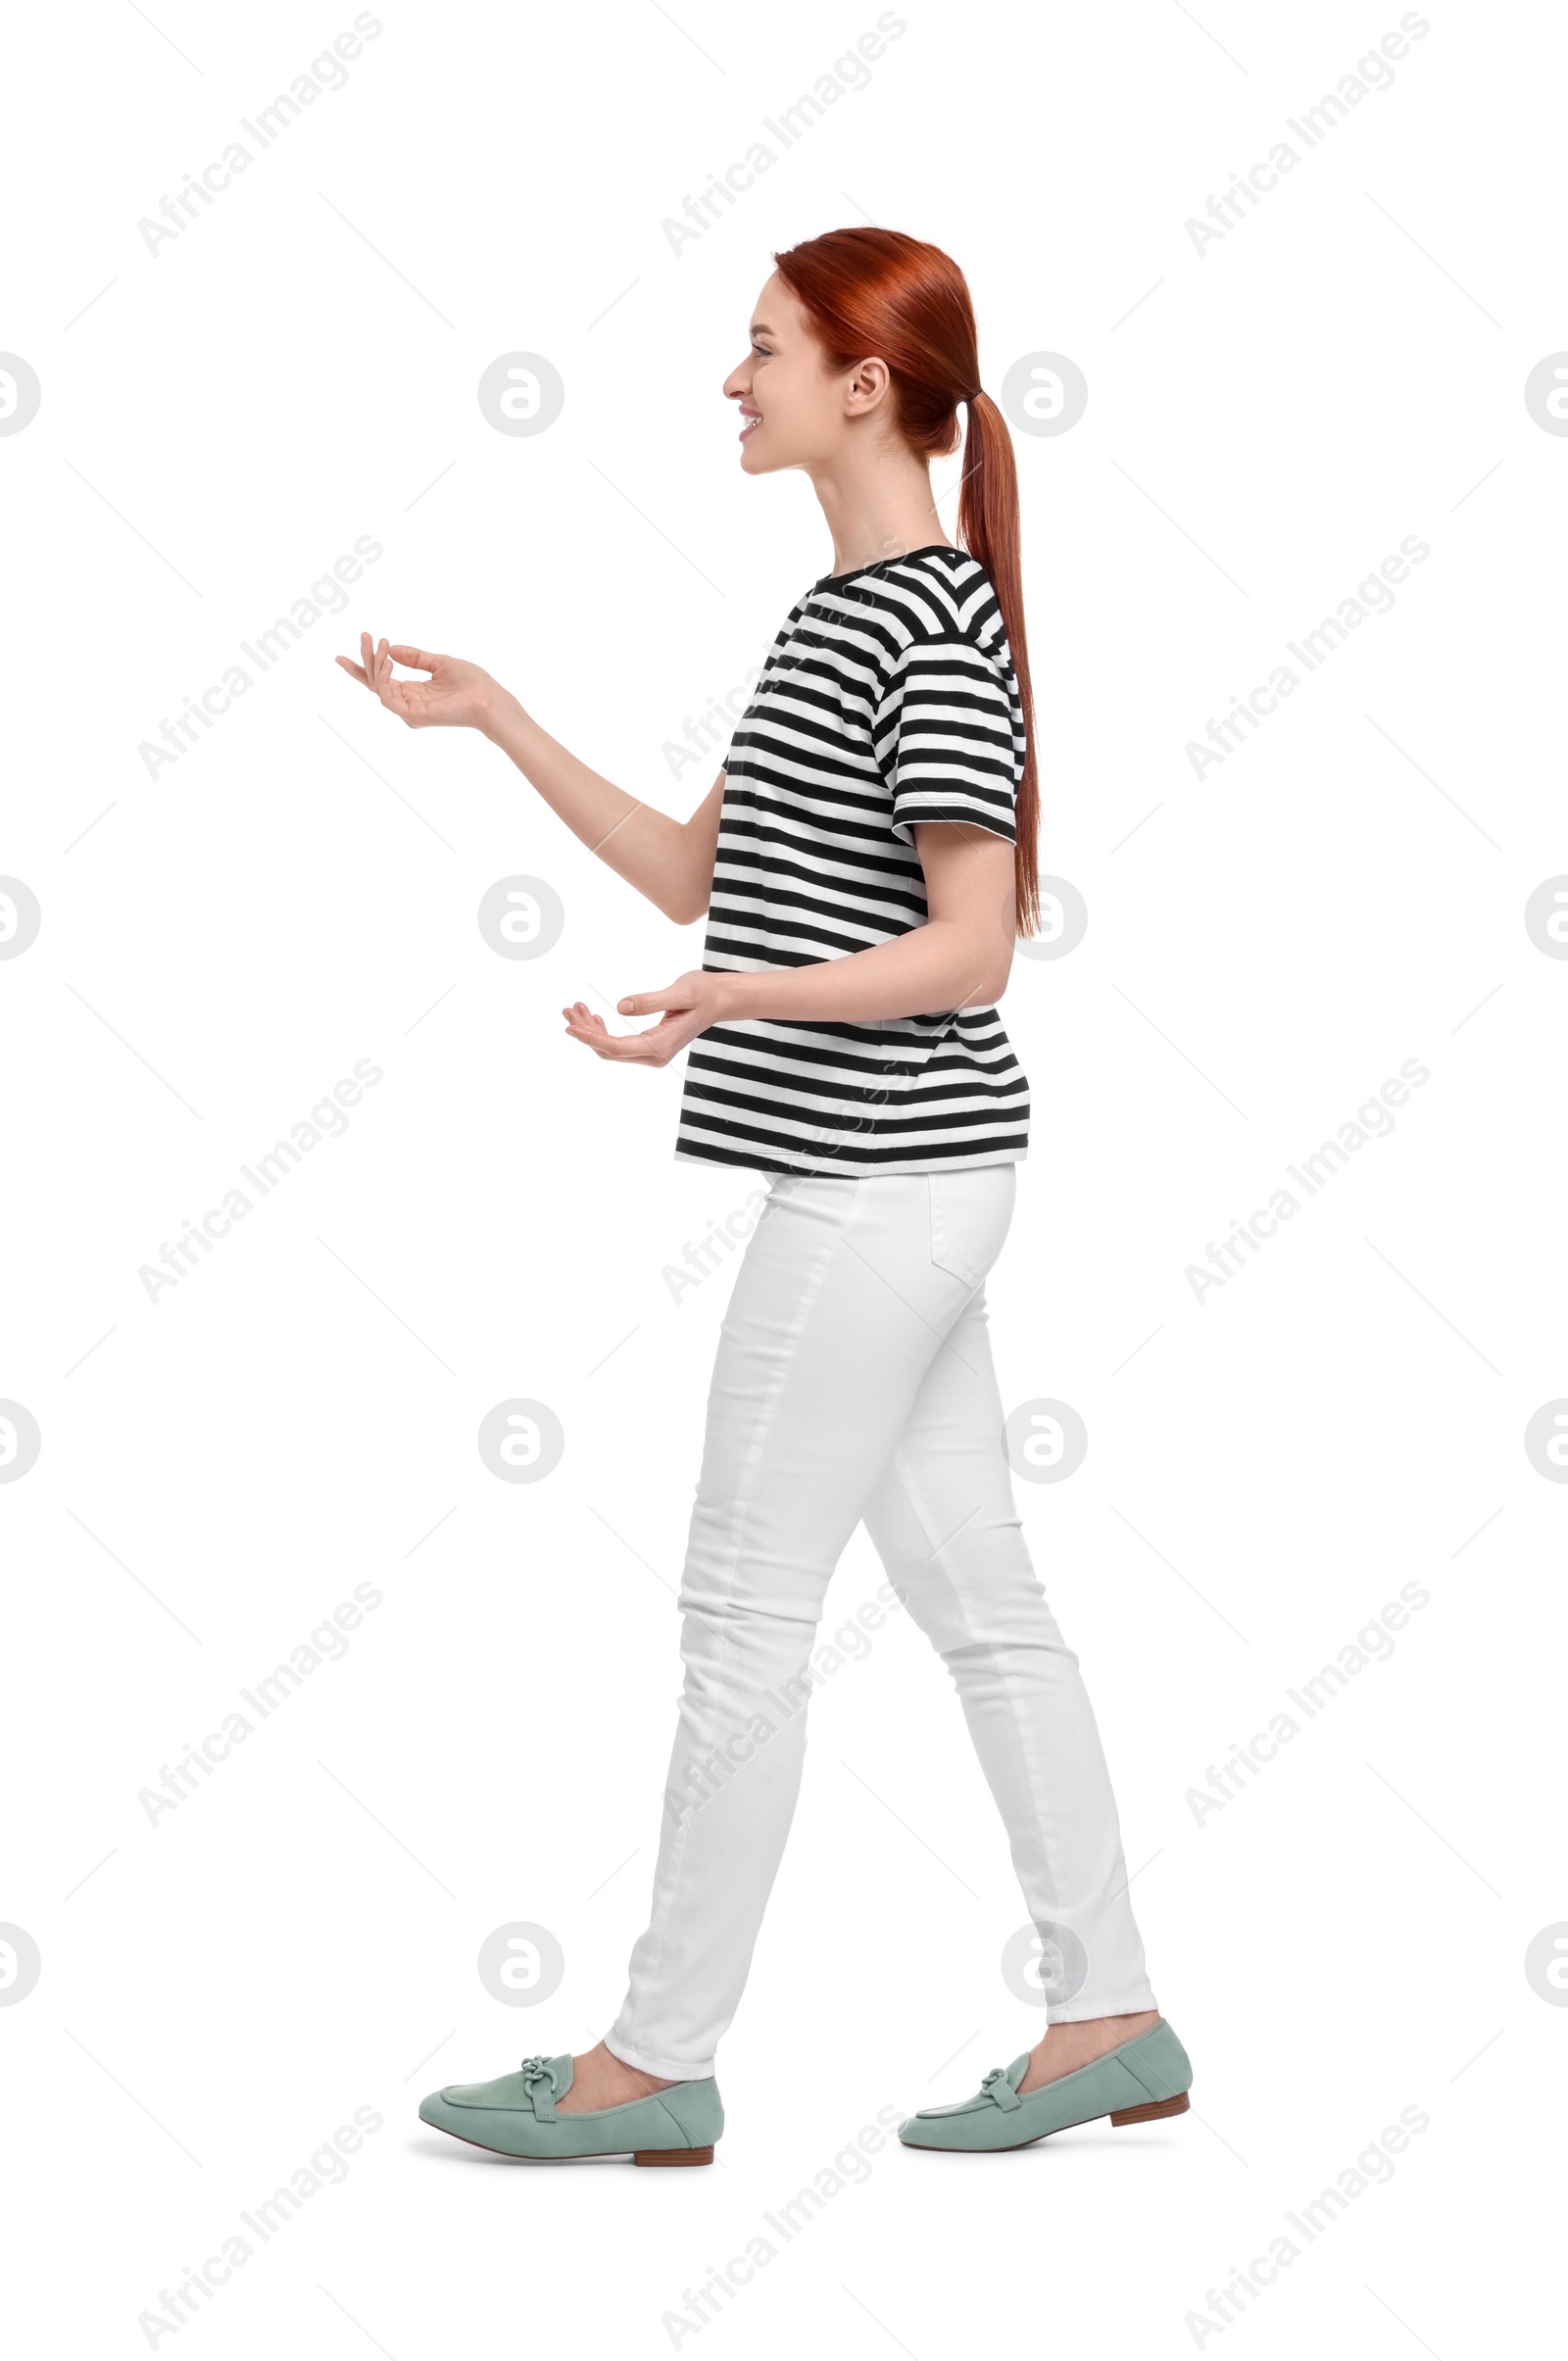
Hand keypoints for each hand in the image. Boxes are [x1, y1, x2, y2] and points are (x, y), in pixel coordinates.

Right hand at [334, 635, 510, 733]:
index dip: (362, 667)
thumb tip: (392, 648)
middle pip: (374, 682)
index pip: (380, 680)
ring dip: (374, 662)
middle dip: (365, 658)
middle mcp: (407, 703)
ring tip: (379, 643)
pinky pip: (387, 696)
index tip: (341, 656)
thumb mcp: (439, 662)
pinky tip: (387, 660)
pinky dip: (382, 678)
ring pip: (377, 686)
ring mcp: (408, 711)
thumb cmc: (472, 684)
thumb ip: (415, 657)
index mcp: (413, 692)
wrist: (489, 699)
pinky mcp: (412, 715)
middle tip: (364, 635)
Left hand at [561, 972, 729, 1066]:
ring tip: (575, 1008)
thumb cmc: (703, 993)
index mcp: (660, 1045)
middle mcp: (654, 1055)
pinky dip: (602, 1031)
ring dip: (591, 1030)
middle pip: (609, 1050)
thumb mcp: (680, 992)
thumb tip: (621, 1007)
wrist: (719, 999)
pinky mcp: (649, 1046)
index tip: (570, 1027)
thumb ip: (651, 1001)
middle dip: (586, 1032)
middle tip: (568, 1009)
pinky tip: (594, 1016)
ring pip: (611, 1049)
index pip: (616, 1047)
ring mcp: (651, 1053)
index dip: (590, 1038)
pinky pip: (619, 1044)